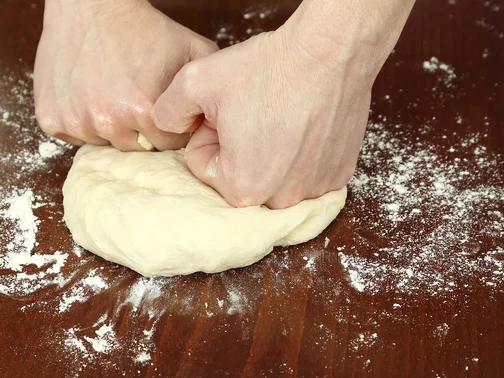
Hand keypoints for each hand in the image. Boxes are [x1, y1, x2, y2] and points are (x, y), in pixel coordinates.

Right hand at [34, 0, 218, 150]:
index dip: (170, 127)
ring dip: (112, 127)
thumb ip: (209, 88)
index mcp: (145, 111)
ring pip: (106, 144)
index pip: (168, 146)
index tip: (164, 107)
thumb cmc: (146, 28)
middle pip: (137, 148)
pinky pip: (75, 136)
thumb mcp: (193, 51)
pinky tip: (91, 96)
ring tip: (114, 94)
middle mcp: (109, 121)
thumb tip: (218, 121)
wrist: (93, 5)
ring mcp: (77, 121)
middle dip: (142, 130)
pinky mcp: (52, 118)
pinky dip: (83, 121)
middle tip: (138, 100)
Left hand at [151, 28, 373, 207]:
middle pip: (240, 176)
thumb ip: (167, 111)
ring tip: (280, 117)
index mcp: (243, 187)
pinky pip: (306, 173)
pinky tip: (305, 126)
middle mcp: (282, 199)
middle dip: (238, 148)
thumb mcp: (197, 81)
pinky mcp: (338, 175)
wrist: (330, 52)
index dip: (209, 133)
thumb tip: (165, 126)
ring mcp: (315, 189)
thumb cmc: (270, 69)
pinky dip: (302, 154)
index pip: (204, 167)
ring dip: (270, 152)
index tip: (227, 113)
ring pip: (274, 176)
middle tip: (254, 112)